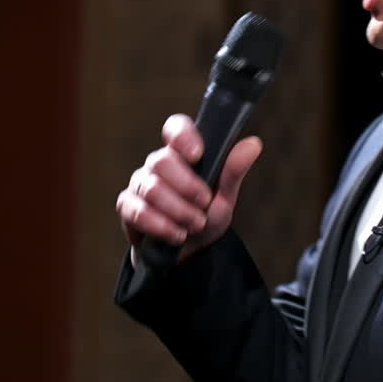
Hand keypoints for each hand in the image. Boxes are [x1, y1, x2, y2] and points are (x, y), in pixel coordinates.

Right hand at [116, 113, 262, 260]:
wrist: (188, 253)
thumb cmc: (205, 216)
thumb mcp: (224, 196)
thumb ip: (233, 171)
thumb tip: (254, 143)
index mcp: (182, 153)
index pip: (175, 128)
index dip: (183, 136)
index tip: (198, 154)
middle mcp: (158, 164)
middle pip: (162, 161)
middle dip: (187, 187)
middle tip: (204, 205)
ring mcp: (140, 184)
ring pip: (151, 188)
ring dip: (178, 210)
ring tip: (195, 225)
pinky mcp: (128, 207)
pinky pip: (136, 210)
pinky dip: (159, 224)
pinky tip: (176, 235)